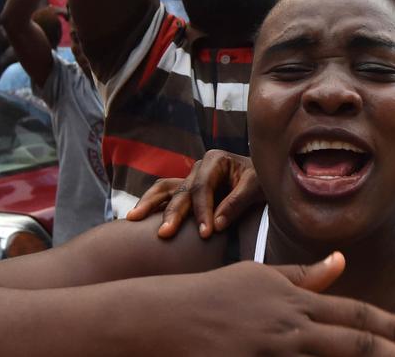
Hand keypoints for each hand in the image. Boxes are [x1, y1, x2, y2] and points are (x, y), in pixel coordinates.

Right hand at [125, 150, 262, 238]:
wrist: (261, 177)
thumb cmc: (260, 180)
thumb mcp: (256, 187)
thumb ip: (237, 203)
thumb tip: (216, 224)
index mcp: (215, 160)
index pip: (203, 188)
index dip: (203, 211)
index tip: (206, 234)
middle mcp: (198, 167)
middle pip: (181, 191)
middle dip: (172, 213)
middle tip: (164, 234)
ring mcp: (189, 178)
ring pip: (164, 189)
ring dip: (149, 204)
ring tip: (132, 218)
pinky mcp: (186, 190)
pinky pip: (164, 195)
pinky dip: (151, 204)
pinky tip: (137, 217)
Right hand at [165, 255, 394, 355]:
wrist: (156, 320)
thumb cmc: (209, 298)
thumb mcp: (259, 279)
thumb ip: (303, 276)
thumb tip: (341, 263)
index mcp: (295, 304)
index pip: (355, 315)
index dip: (393, 328)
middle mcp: (288, 330)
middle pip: (352, 345)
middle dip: (393, 354)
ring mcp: (268, 356)